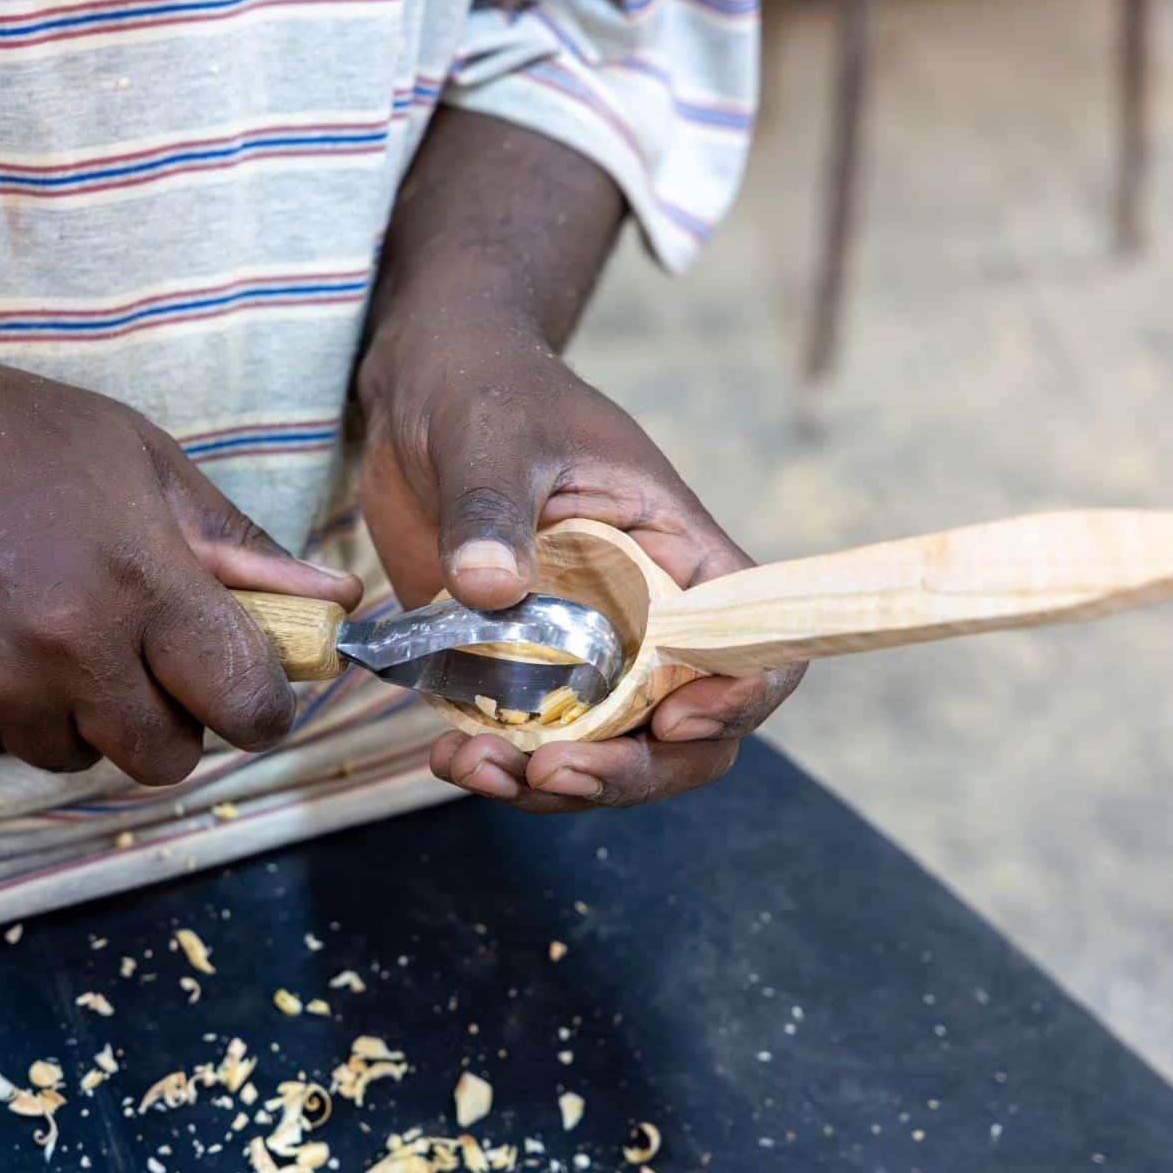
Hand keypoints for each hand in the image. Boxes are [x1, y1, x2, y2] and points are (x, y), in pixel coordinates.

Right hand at [0, 340, 360, 780]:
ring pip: (81, 759)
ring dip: (88, 719)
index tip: (255, 694)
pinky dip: (13, 715)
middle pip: (166, 759)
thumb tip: (335, 602)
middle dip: (175, 724)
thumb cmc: (10, 437)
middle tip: (150, 667)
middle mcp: (67, 651)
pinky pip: (3, 750)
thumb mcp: (141, 462)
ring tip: (56, 636)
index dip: (264, 708)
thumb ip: (238, 548)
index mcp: (137, 582)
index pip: (241, 701)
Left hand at [357, 321, 802, 812]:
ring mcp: (579, 650)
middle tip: (551, 772)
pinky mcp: (515, 667)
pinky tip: (449, 757)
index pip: (755, 643)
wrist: (417, 393)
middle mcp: (642, 616)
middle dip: (627, 770)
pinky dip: (497, 765)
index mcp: (675, 553)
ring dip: (551, 784)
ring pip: (602, 749)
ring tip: (476, 769)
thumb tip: (486, 587)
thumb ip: (491, 507)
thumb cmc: (483, 388)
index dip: (738, 698)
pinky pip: (526, 740)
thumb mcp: (491, 436)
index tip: (674, 719)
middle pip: (681, 731)